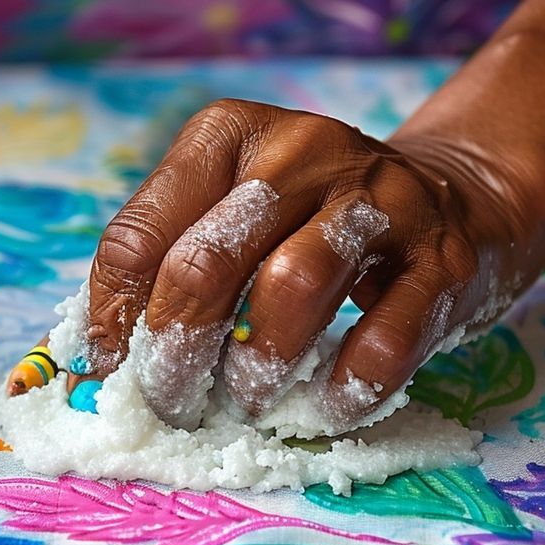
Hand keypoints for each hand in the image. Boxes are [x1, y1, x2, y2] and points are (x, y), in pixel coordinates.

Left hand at [74, 99, 532, 429]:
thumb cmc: (308, 225)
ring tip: (248, 400)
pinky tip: (323, 407)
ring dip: (256, 366)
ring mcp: (379, 199)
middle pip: (205, 263)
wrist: (452, 201)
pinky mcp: (441, 257)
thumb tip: (92, 373)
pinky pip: (383, 339)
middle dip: (176, 352)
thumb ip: (162, 276)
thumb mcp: (231, 220)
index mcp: (227, 137)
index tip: (117, 374)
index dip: (114, 322)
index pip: (137, 238)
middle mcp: (300, 151)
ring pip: (290, 287)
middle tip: (173, 403)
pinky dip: (342, 389)